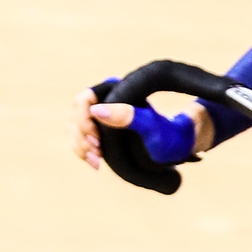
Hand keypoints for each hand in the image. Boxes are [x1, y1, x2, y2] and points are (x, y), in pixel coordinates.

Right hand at [71, 83, 211, 169]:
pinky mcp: (100, 129)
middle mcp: (106, 99)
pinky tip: (95, 162)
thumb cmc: (168, 134)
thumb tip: (97, 111)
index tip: (97, 141)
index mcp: (117, 89)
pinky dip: (83, 150)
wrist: (176, 145)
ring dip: (81, 145)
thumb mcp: (151, 126)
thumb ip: (129, 116)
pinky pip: (80, 138)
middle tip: (98, 154)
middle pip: (76, 114)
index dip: (84, 120)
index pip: (85, 99)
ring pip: (75, 126)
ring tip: (97, 162)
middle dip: (83, 136)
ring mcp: (101, 114)